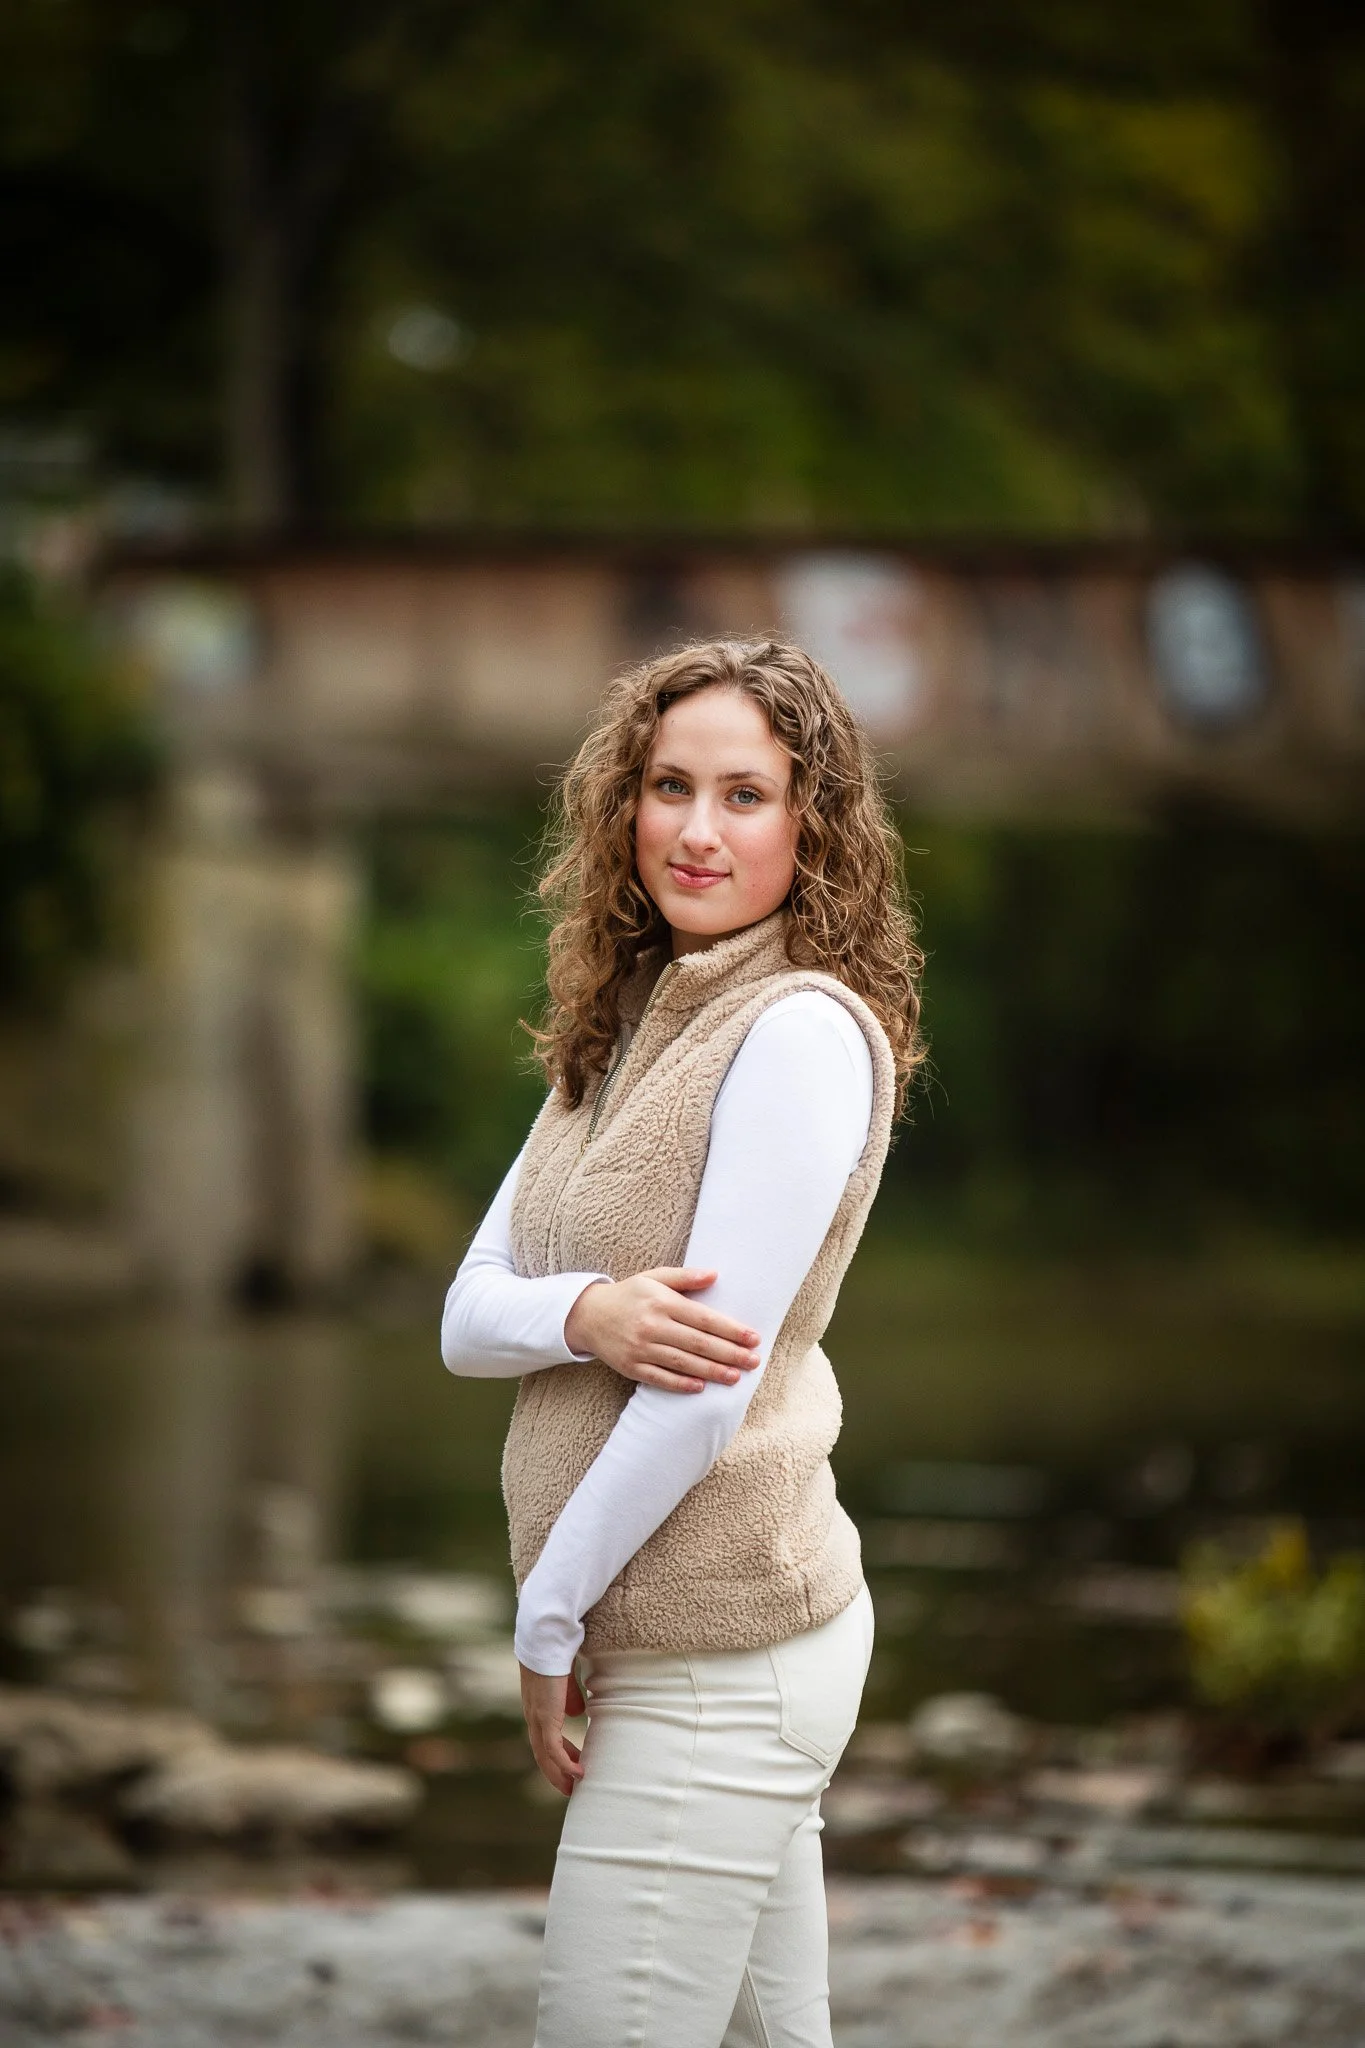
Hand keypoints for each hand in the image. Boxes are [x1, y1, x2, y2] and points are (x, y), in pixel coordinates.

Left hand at [521, 1663, 586, 1795]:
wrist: (546, 1642)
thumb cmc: (557, 1655)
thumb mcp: (565, 1682)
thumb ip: (569, 1698)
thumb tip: (578, 1713)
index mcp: (537, 1709)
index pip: (545, 1740)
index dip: (558, 1757)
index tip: (574, 1768)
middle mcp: (533, 1717)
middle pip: (542, 1755)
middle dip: (556, 1773)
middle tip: (571, 1788)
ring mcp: (537, 1719)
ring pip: (545, 1757)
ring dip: (559, 1775)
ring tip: (573, 1788)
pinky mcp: (545, 1717)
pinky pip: (553, 1749)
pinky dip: (564, 1764)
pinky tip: (577, 1773)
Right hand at [564, 1268, 760, 1393]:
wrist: (588, 1315)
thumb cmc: (629, 1294)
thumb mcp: (654, 1277)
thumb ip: (685, 1277)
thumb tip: (715, 1275)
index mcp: (661, 1302)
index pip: (704, 1318)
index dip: (731, 1330)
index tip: (753, 1338)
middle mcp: (652, 1325)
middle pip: (698, 1343)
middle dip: (729, 1354)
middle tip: (753, 1361)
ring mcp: (641, 1348)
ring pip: (683, 1363)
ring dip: (711, 1371)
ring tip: (735, 1377)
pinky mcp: (631, 1367)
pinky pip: (660, 1378)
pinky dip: (681, 1384)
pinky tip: (701, 1387)